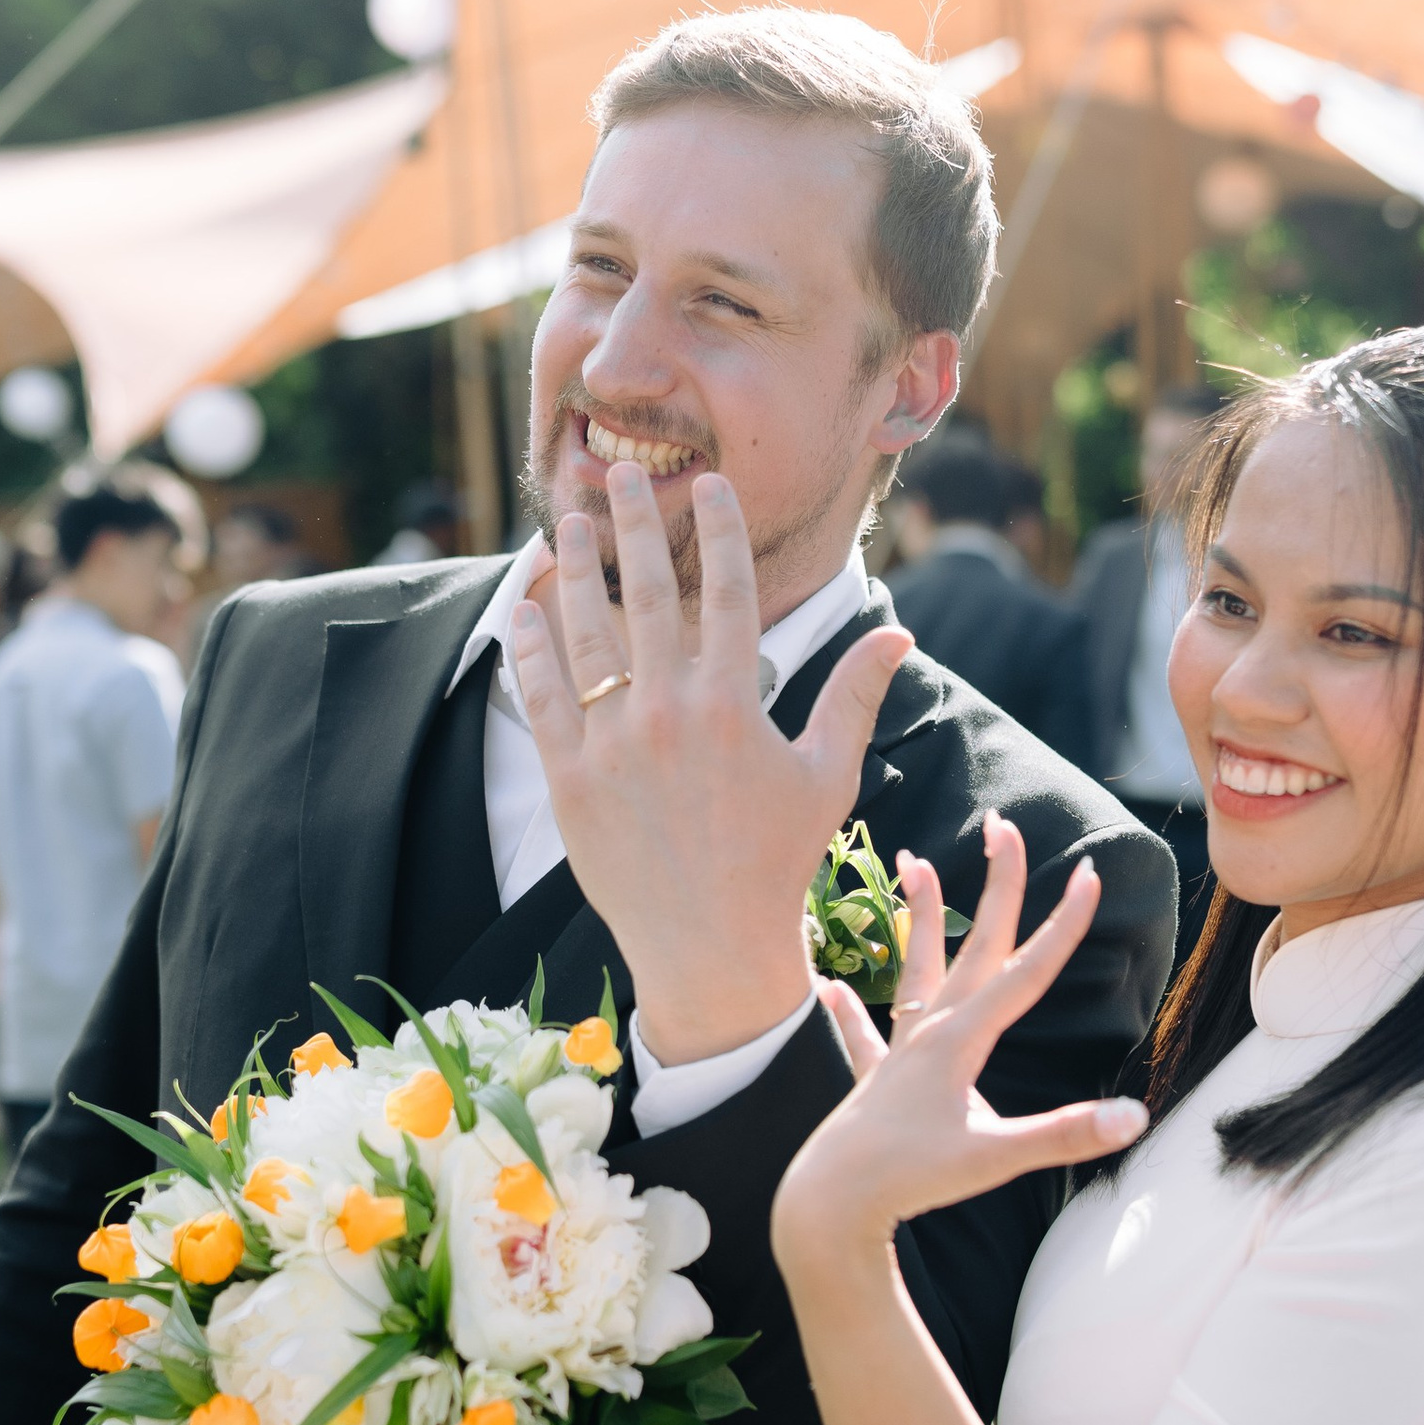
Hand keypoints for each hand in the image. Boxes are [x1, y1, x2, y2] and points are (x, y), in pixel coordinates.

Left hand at [510, 461, 911, 1064]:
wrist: (712, 948)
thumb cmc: (777, 860)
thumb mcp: (827, 774)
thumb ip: (854, 695)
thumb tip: (898, 633)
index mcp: (735, 707)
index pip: (728, 594)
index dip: (719, 532)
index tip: (707, 485)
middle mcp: (670, 715)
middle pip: (646, 596)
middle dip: (633, 527)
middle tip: (618, 476)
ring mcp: (612, 746)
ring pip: (586, 636)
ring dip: (576, 572)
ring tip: (571, 524)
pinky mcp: (569, 779)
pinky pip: (541, 697)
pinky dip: (530, 647)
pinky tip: (526, 606)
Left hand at [774, 817, 1145, 1272]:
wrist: (831, 1203)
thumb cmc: (911, 1179)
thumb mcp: (996, 1159)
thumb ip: (1065, 1134)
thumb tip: (1134, 1117)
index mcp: (962, 1040)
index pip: (1026, 970)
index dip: (1063, 923)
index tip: (1089, 874)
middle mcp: (929, 1032)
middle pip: (974, 947)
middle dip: (996, 886)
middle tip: (1003, 826)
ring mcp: (899, 1053)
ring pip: (914, 969)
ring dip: (918, 917)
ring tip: (911, 864)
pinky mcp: (873, 1082)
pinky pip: (861, 1036)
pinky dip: (847, 1010)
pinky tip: (828, 985)